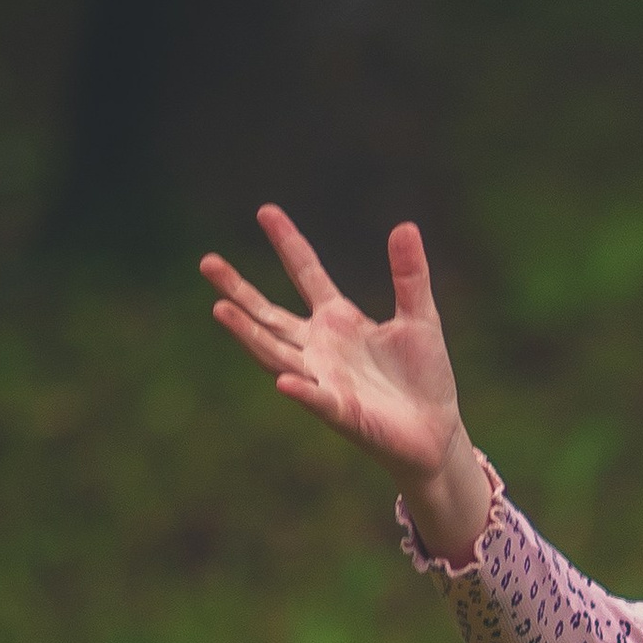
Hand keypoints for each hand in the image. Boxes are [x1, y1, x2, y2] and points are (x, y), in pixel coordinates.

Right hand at [200, 207, 489, 557]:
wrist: (435, 432)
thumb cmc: (423, 378)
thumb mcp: (421, 317)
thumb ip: (410, 275)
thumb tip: (405, 226)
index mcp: (338, 320)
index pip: (306, 273)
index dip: (288, 242)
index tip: (266, 210)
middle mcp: (320, 347)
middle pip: (270, 313)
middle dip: (238, 289)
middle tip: (207, 262)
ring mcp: (324, 380)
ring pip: (276, 353)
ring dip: (249, 334)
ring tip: (220, 309)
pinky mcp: (341, 413)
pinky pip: (316, 399)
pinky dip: (301, 390)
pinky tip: (284, 380)